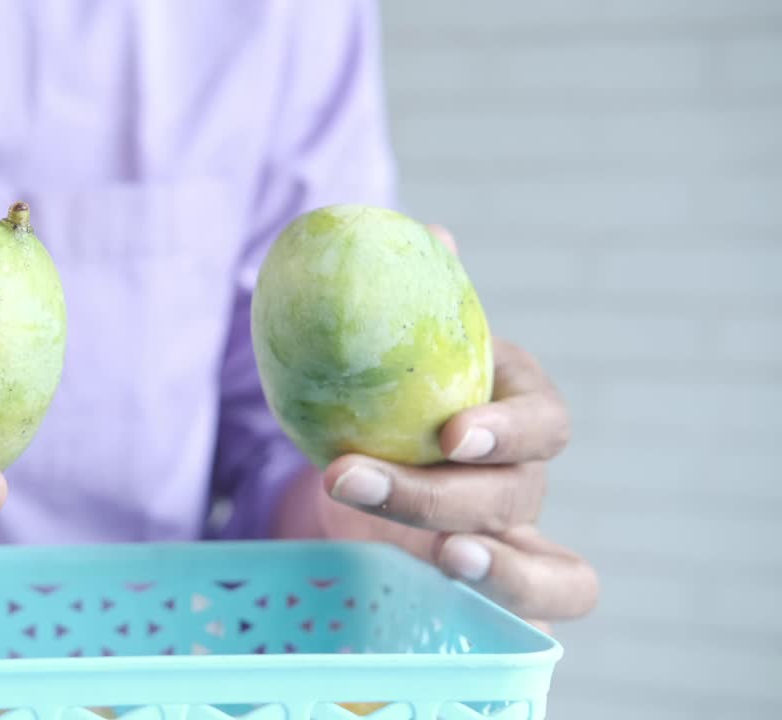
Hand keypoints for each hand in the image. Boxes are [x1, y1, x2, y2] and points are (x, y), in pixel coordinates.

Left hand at [316, 225, 597, 628]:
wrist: (365, 457)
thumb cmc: (388, 392)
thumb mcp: (392, 350)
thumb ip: (410, 297)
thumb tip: (430, 232)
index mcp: (512, 407)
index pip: (545, 420)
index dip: (509, 429)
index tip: (448, 433)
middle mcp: (524, 478)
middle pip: (518, 495)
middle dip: (437, 494)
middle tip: (348, 476)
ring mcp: (515, 540)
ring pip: (551, 572)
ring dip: (493, 568)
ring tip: (431, 558)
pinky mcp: (492, 590)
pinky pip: (529, 615)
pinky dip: (507, 611)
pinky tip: (445, 600)